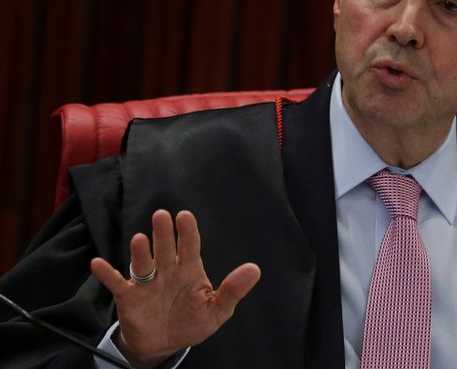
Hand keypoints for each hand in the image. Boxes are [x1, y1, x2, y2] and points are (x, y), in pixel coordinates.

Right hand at [91, 209, 260, 367]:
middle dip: (163, 234)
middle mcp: (167, 271)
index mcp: (189, 270)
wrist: (165, 344)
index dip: (187, 232)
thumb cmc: (192, 321)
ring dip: (140, 253)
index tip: (185, 216)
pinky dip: (107, 274)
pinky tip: (98, 263)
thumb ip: (233, 290)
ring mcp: (147, 283)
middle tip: (162, 215)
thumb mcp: (217, 309)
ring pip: (143, 264)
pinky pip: (116, 283)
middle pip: (165, 250)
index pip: (190, 247)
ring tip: (140, 239)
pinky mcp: (129, 297)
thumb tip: (254, 269)